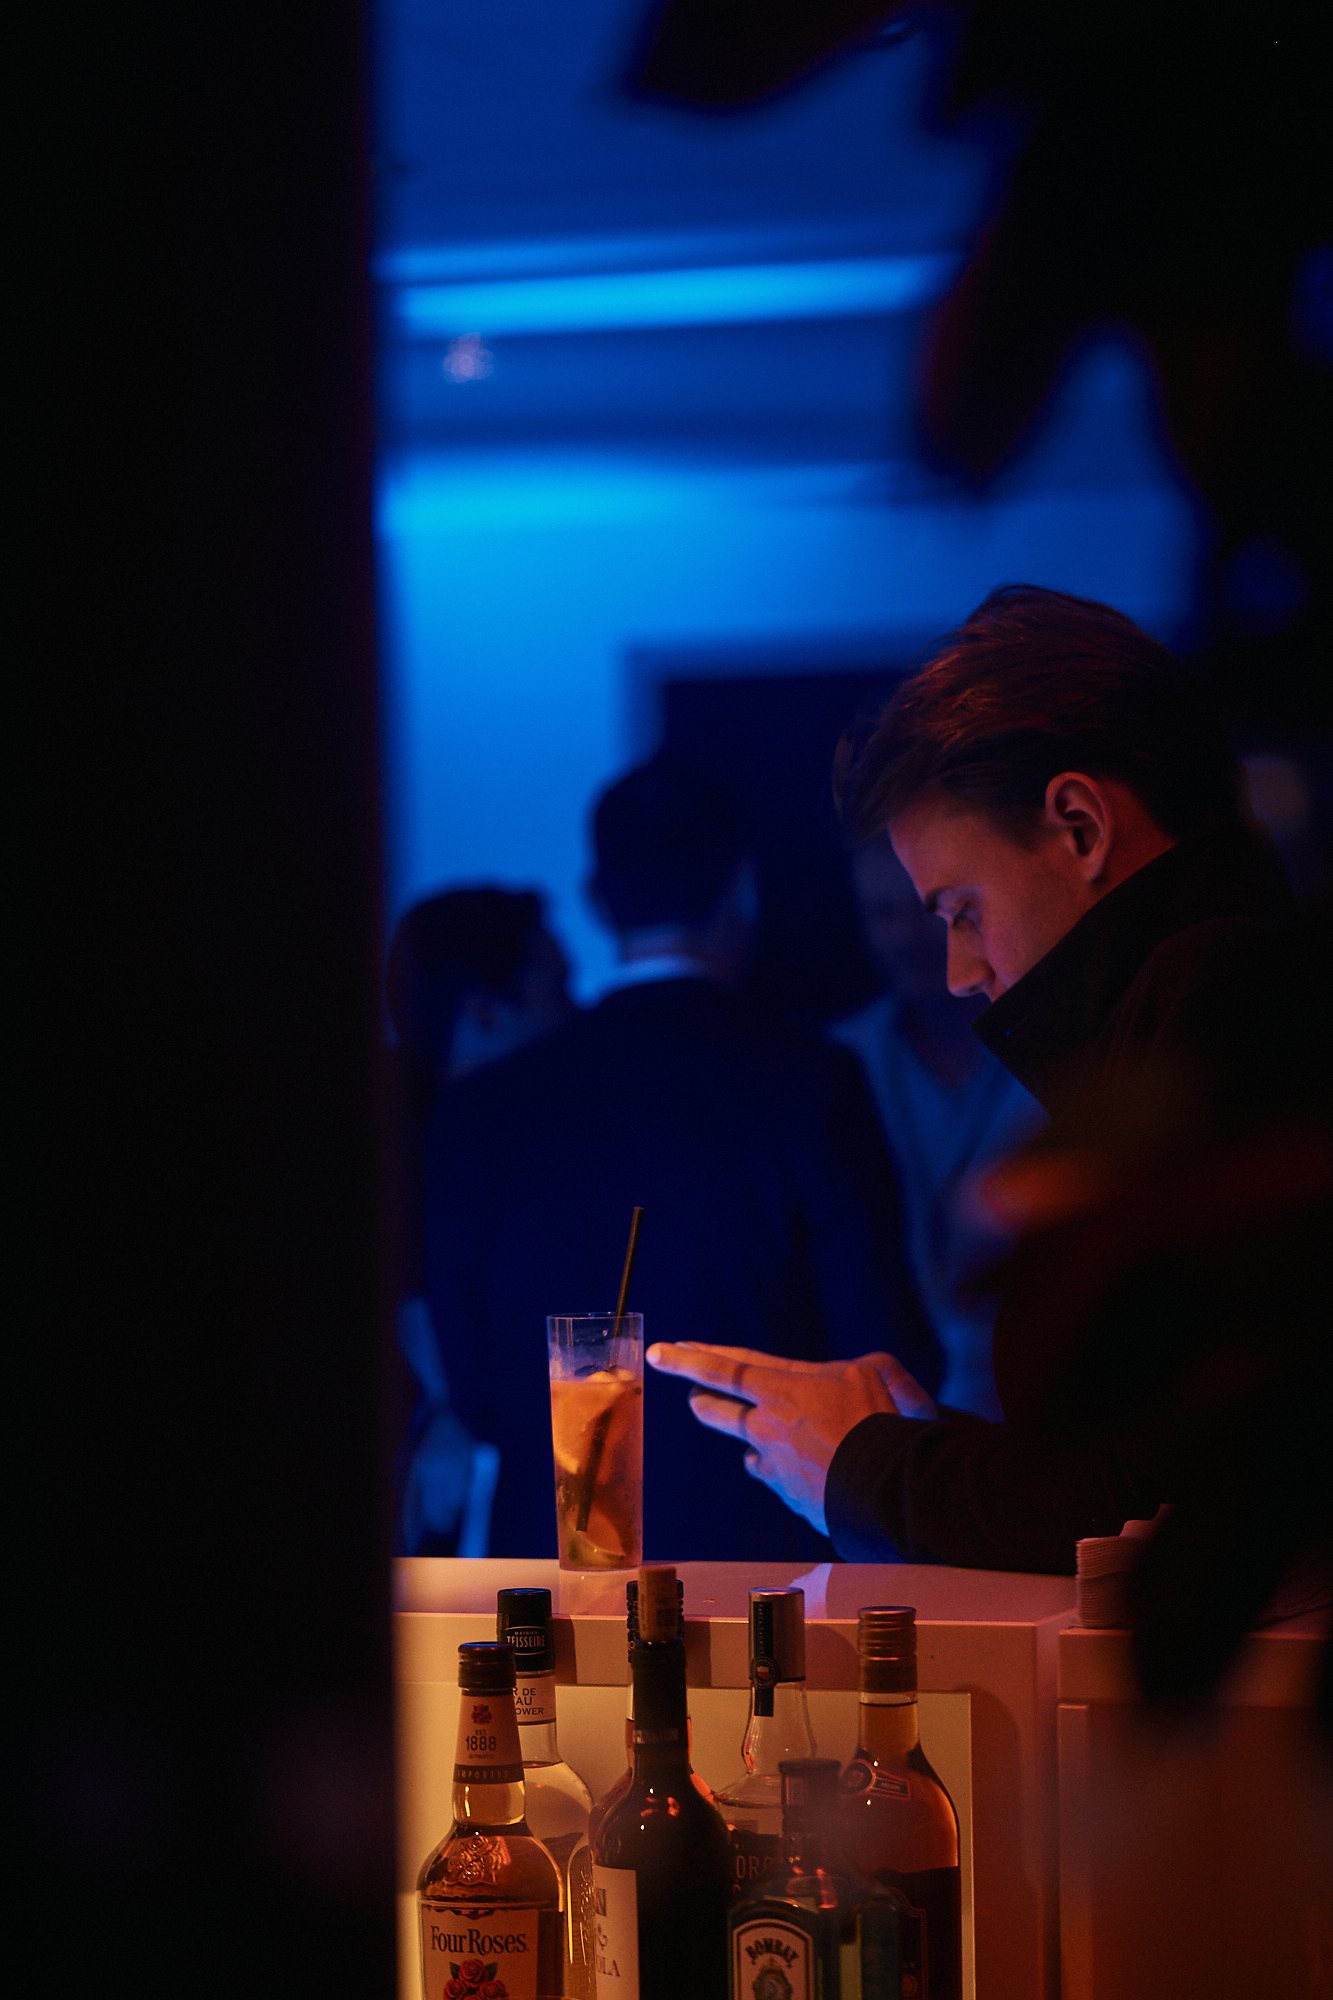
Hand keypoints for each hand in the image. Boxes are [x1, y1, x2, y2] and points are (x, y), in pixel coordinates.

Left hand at [646, 1343, 937, 1535]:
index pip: (723, 1366)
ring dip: (744, 1435)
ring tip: (752, 1432)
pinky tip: (788, 1464)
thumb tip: (865, 1371)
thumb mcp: (874, 1372)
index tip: (661, 1352)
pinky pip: (769, 1472)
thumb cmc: (879, 1421)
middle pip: (713, 1407)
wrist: (882, 1484)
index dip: (689, 1359)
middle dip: (700, 1398)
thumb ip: (855, 1368)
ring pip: (740, 1443)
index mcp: (781, 1386)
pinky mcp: (783, 1489)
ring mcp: (771, 1458)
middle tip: (694, 1395)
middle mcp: (766, 1421)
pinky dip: (775, 1466)